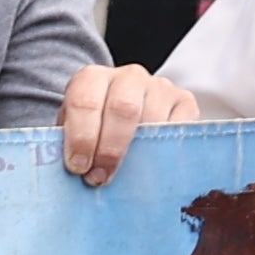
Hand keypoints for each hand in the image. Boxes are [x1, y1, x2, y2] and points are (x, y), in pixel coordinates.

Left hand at [55, 63, 196, 186]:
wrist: (122, 119)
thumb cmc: (92, 130)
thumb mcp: (73, 132)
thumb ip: (68, 145)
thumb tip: (72, 172)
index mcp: (92, 78)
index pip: (85, 101)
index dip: (81, 137)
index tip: (79, 167)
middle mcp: (128, 76)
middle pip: (122, 108)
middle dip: (110, 148)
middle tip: (100, 177)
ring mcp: (160, 86)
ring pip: (152, 118)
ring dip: (137, 153)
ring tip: (125, 176)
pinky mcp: (185, 102)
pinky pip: (179, 127)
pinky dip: (165, 150)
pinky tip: (150, 165)